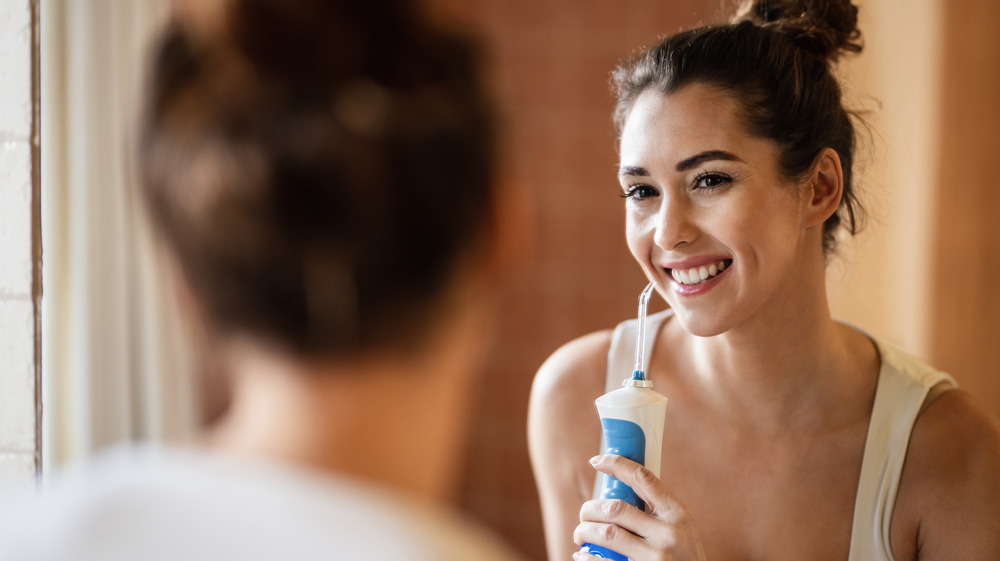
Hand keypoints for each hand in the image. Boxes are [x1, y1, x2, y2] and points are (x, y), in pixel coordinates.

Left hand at [573, 454, 707, 560]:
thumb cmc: (684, 557)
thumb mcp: (682, 530)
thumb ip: (658, 512)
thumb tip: (620, 489)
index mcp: (678, 514)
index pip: (643, 478)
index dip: (616, 465)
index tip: (596, 461)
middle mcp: (668, 534)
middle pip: (615, 508)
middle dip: (590, 508)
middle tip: (584, 514)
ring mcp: (655, 558)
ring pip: (606, 533)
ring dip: (584, 531)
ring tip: (581, 534)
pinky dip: (586, 557)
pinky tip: (581, 555)